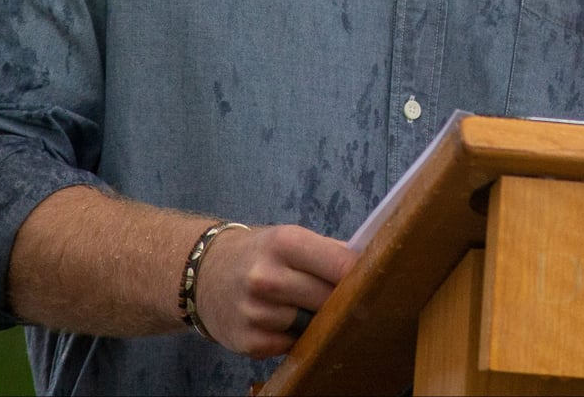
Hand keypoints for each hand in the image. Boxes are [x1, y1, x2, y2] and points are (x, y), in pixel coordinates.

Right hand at [192, 223, 354, 357]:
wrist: (204, 274)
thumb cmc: (259, 253)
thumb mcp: (290, 238)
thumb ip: (328, 251)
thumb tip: (370, 262)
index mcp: (284, 243)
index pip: (339, 263)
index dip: (362, 273)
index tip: (379, 278)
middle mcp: (267, 277)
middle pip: (329, 298)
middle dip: (343, 299)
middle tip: (356, 299)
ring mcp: (256, 313)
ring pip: (312, 324)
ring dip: (319, 320)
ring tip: (312, 308)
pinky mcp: (249, 342)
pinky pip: (291, 345)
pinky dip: (295, 337)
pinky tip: (287, 323)